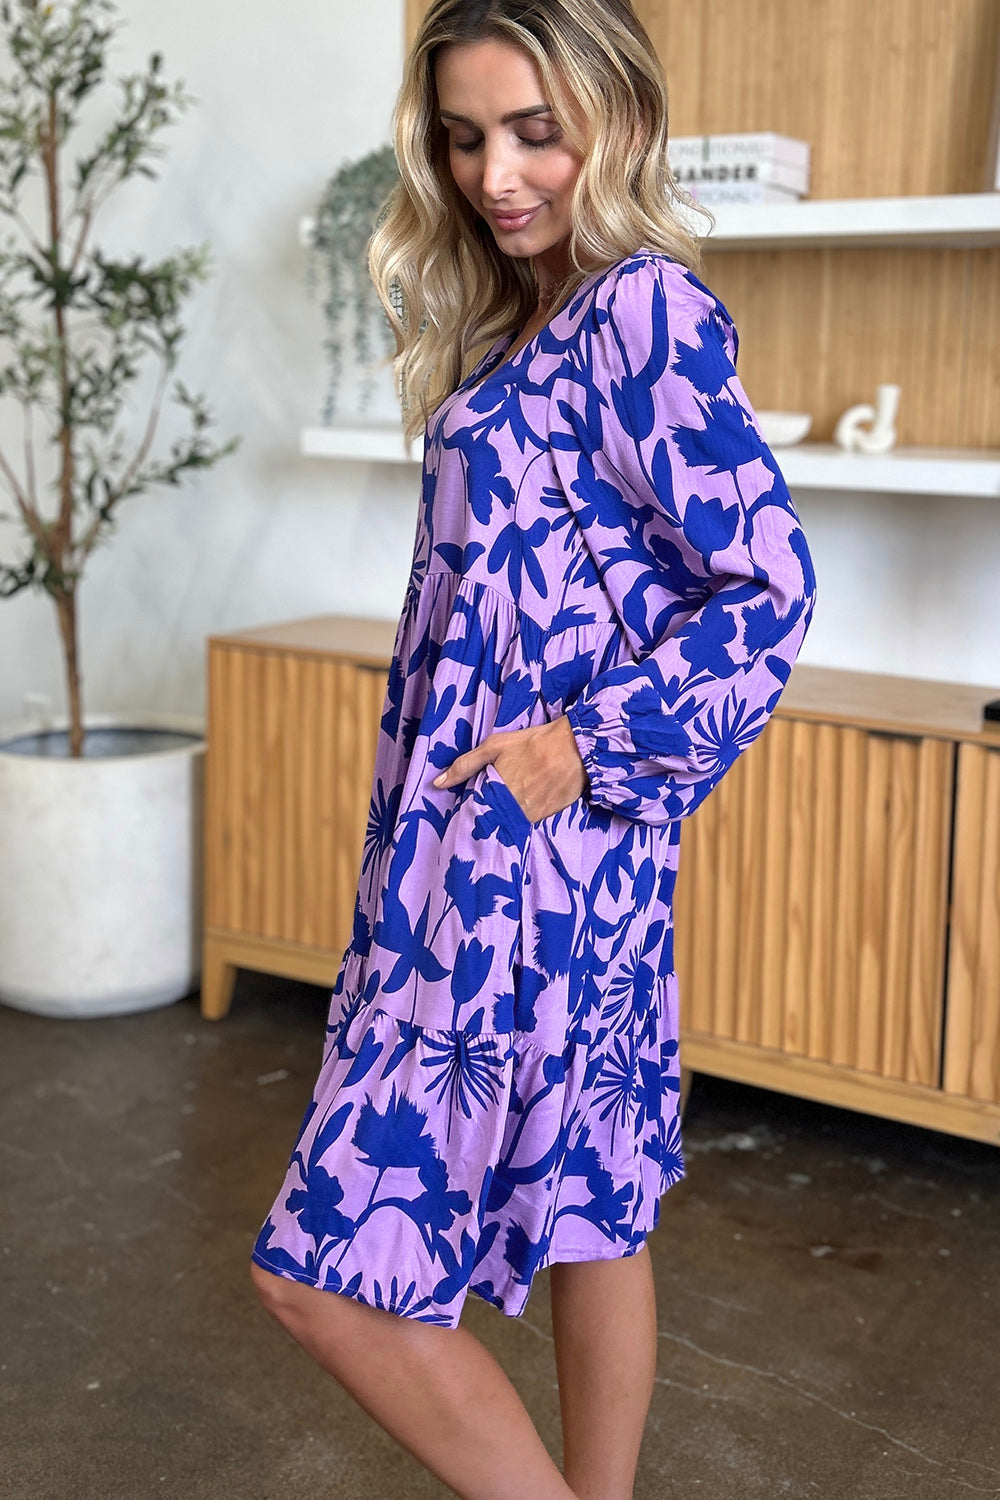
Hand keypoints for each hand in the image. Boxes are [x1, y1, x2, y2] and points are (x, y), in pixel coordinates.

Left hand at [432, 715, 589, 822]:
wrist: (575, 748)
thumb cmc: (533, 743)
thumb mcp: (494, 746)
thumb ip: (464, 765)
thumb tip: (437, 783)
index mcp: (494, 790)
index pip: (473, 810)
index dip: (470, 808)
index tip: (468, 807)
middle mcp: (510, 808)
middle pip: (490, 819)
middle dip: (487, 813)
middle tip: (489, 803)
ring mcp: (529, 815)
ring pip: (508, 822)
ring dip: (504, 816)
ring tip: (509, 801)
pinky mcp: (545, 818)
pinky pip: (526, 822)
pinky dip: (522, 817)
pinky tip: (525, 803)